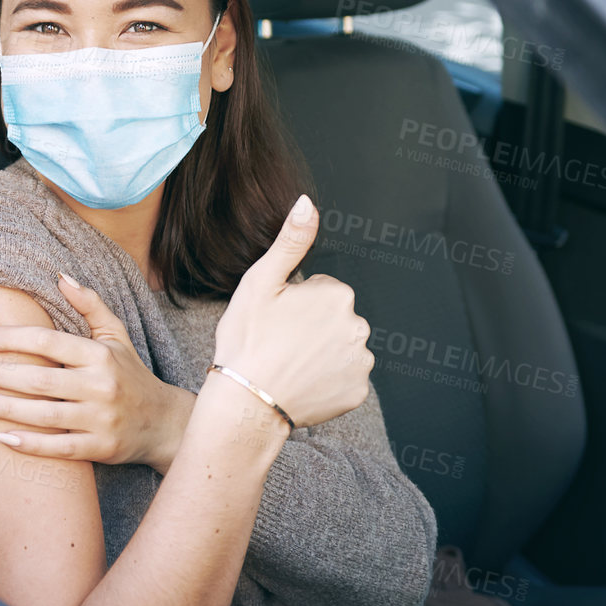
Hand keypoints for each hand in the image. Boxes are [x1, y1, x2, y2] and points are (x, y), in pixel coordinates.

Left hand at [0, 272, 195, 472]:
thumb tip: (60, 275)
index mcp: (100, 354)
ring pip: (43, 414)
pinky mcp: (100, 448)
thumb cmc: (130, 374)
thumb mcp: (116, 335)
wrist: (164, 424)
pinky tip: (0, 438)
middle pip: (39, 378)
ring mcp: (100, 419)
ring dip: (2, 407)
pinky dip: (29, 444)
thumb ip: (89, 305)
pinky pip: (59, 447)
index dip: (11, 337)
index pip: (48, 341)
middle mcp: (100, 385)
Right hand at [213, 194, 371, 427]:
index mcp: (337, 295)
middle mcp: (358, 326)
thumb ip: (290, 240)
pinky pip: (345, 379)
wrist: (245, 403)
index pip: (322, 291)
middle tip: (279, 342)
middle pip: (334, 318)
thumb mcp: (261, 281)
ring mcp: (360, 362)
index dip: (295, 303)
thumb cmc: (246, 340)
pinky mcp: (357, 392)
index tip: (276, 319)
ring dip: (321, 353)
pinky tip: (302, 383)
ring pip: (340, 347)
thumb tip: (307, 202)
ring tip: (288, 364)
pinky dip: (327, 381)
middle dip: (312, 326)